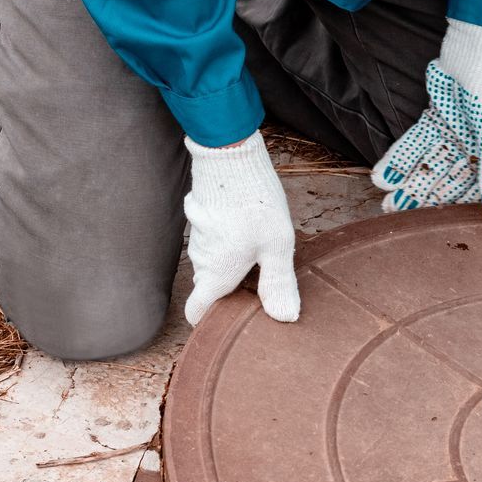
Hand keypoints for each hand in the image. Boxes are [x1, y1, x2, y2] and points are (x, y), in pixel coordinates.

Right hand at [183, 131, 299, 325]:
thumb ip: (279, 284)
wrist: (229, 159)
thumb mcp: (277, 248)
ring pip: (212, 262)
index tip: (227, 322)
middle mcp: (202, 260)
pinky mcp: (200, 217)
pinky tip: (248, 227)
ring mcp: (198, 237)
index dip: (209, 321)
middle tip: (261, 285)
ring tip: (259, 252)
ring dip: (229, 262)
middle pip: (209, 287)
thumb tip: (284, 318)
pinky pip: (212, 239)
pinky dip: (226, 240)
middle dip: (230, 291)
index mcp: (217, 275)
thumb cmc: (254, 205)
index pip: (197, 311)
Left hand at [372, 20, 481, 215]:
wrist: (481, 37)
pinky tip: (384, 173)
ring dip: (408, 179)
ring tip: (384, 201)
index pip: (474, 188)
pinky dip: (402, 156)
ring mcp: (458, 128)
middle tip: (393, 214)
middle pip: (447, 177)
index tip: (427, 225)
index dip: (451, 206)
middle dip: (421, 196)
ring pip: (429, 160)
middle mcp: (479, 144)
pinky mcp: (438, 112)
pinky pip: (417, 140)